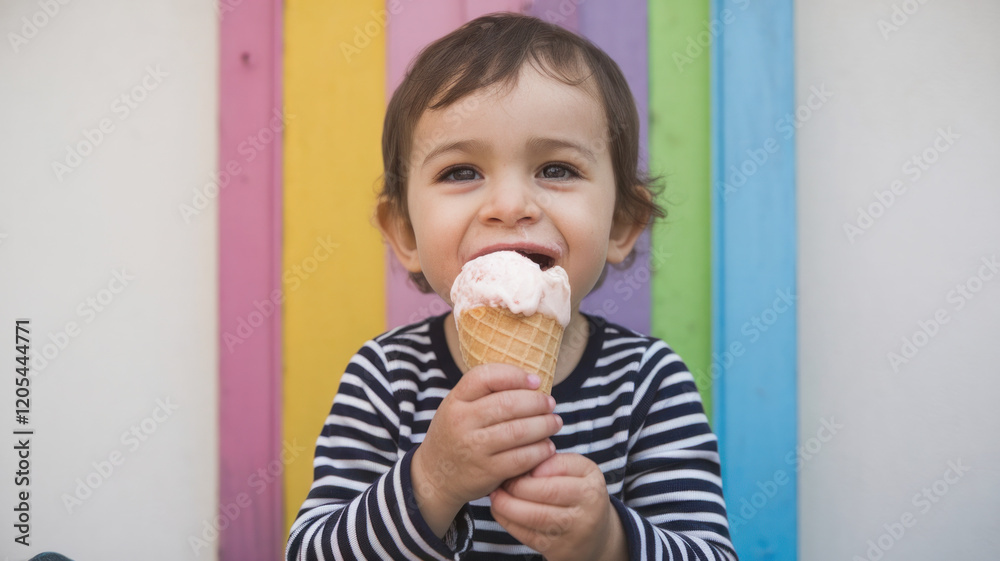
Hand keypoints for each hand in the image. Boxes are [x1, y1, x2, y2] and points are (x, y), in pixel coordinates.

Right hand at [411, 364, 561, 535]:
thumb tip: (532, 382)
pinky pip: (521, 458)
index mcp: (455, 401)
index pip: (485, 376)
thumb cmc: (455, 435)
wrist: (435, 477)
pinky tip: (547, 446)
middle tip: (550, 403)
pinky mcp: (487, 472)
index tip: (535, 381)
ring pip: (519, 431)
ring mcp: (474, 448)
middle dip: (537, 402)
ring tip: (554, 422)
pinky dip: (540, 451)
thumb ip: (485, 394)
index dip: (515, 375)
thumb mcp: (458, 408)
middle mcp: (462, 422)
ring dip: (544, 425)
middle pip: (508, 404)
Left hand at [490, 453, 626, 560]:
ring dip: (506, 503)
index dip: (533, 464)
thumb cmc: (580, 495)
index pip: (558, 468)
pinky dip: (507, 520)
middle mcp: (586, 512)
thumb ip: (558, 462)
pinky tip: (499, 509)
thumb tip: (527, 465)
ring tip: (496, 494)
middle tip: (501, 479)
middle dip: (516, 484)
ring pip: (532, 516)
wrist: (595, 538)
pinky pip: (526, 534)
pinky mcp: (556, 550)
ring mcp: (571, 534)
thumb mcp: (581, 473)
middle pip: (544, 492)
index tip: (518, 462)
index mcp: (591, 487)